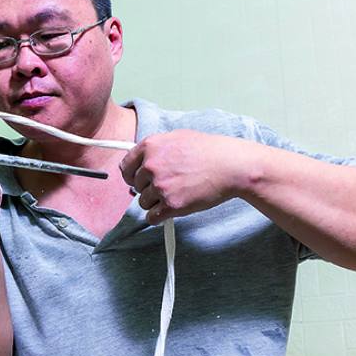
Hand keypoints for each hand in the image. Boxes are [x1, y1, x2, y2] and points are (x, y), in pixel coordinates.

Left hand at [119, 129, 249, 224]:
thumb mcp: (177, 137)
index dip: (131, 175)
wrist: (231, 165)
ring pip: (143, 203)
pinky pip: (152, 217)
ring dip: (155, 202)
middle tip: (167, 186)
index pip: (125, 166)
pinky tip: (170, 210)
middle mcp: (151, 165)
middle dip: (148, 188)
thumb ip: (156, 149)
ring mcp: (160, 186)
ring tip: (175, 194)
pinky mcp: (171, 204)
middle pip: (135, 186)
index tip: (136, 180)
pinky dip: (159, 217)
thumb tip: (142, 162)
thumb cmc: (209, 151)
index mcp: (150, 146)